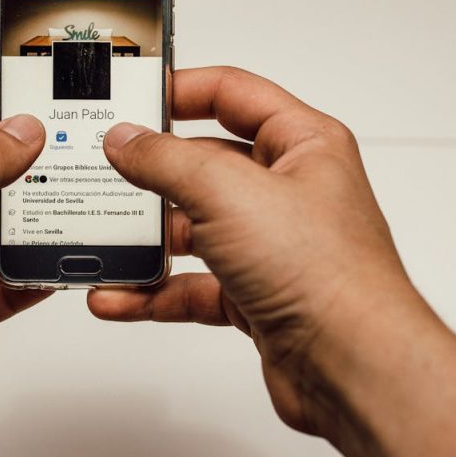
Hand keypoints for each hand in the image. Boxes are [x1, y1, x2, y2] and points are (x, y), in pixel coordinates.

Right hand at [90, 66, 406, 434]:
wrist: (353, 367)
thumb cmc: (326, 273)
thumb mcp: (227, 193)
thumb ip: (167, 159)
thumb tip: (126, 140)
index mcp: (302, 145)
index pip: (233, 94)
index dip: (181, 89)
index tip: (132, 97)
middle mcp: (289, 191)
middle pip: (205, 164)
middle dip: (152, 173)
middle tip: (104, 170)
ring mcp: (272, 245)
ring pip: (194, 230)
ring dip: (146, 240)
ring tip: (102, 239)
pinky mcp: (256, 295)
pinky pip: (192, 284)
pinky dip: (154, 291)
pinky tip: (119, 295)